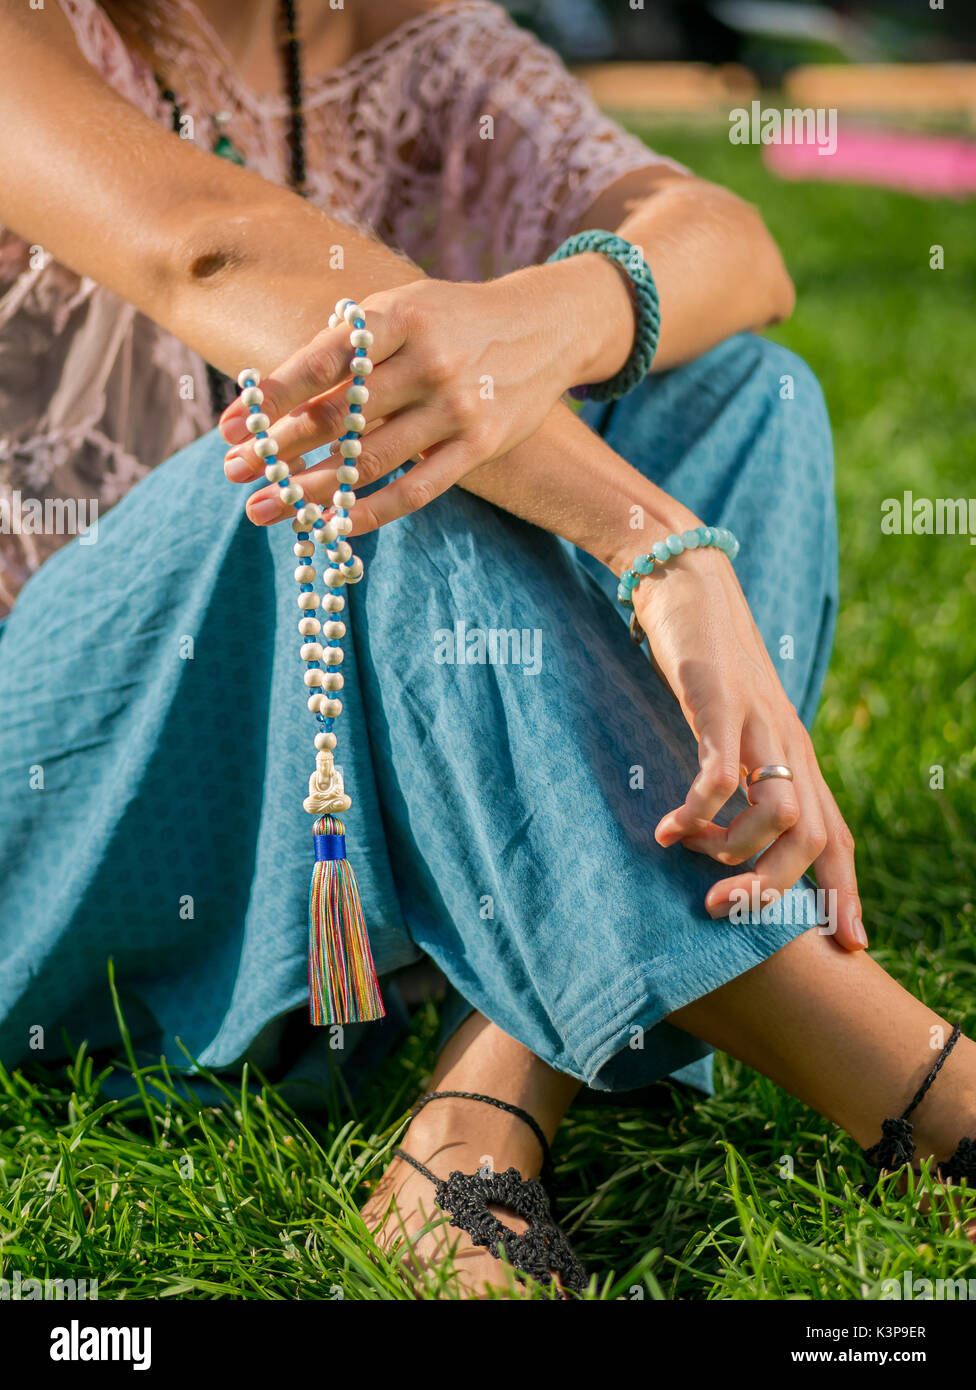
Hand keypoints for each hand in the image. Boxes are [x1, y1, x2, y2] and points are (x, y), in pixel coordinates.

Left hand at [218, 261, 633, 528]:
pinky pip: (415, 491)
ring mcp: (457, 408)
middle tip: (233, 472)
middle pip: (337, 416)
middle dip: (276, 449)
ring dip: (307, 489)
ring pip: (367, 461)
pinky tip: (330, 527)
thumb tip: (273, 397)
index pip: (322, 362)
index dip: (270, 398)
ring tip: (263, 508)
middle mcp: (429, 361)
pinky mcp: (479, 447)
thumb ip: (348, 345)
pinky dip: (368, 513)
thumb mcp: (402, 307)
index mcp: (400, 315)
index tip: (225, 427)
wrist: (544, 327)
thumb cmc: (452, 319)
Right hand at [635, 548, 864, 950]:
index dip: (846, 891)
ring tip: (686, 853)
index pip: (836, 835)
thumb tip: (726, 837)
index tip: (848, 942)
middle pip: (811, 838)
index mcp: (797, 755)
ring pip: (778, 814)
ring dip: (730, 852)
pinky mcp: (720, 704)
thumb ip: (739, 776)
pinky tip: (668, 827)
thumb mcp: (732, 728)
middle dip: (772, 889)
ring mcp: (759, 723)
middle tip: (718, 910)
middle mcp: (789, 743)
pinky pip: (721, 776)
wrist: (688, 584)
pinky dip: (697, 813)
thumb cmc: (706, 664)